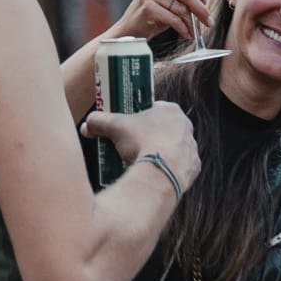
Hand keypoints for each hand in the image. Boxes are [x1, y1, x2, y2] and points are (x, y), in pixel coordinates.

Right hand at [83, 102, 201, 191]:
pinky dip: (168, 169)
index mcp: (171, 110)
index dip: (140, 116)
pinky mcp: (193, 167)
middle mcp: (186, 126)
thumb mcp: (114, 127)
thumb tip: (87, 124)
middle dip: (149, 135)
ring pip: (173, 147)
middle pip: (163, 128)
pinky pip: (180, 166)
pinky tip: (156, 173)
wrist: (160, 173)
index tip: (129, 125)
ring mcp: (192, 147)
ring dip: (160, 152)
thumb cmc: (142, 143)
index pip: (154, 108)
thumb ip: (99, 121)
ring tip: (143, 161)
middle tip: (132, 145)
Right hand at [108, 0, 212, 41]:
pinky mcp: (147, 7)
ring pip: (181, 8)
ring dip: (191, 22)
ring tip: (195, 30)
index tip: (206, 4)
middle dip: (201, 10)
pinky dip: (182, 28)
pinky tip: (186, 34)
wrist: (131, 29)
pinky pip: (173, 18)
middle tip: (208, 22)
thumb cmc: (153, 13)